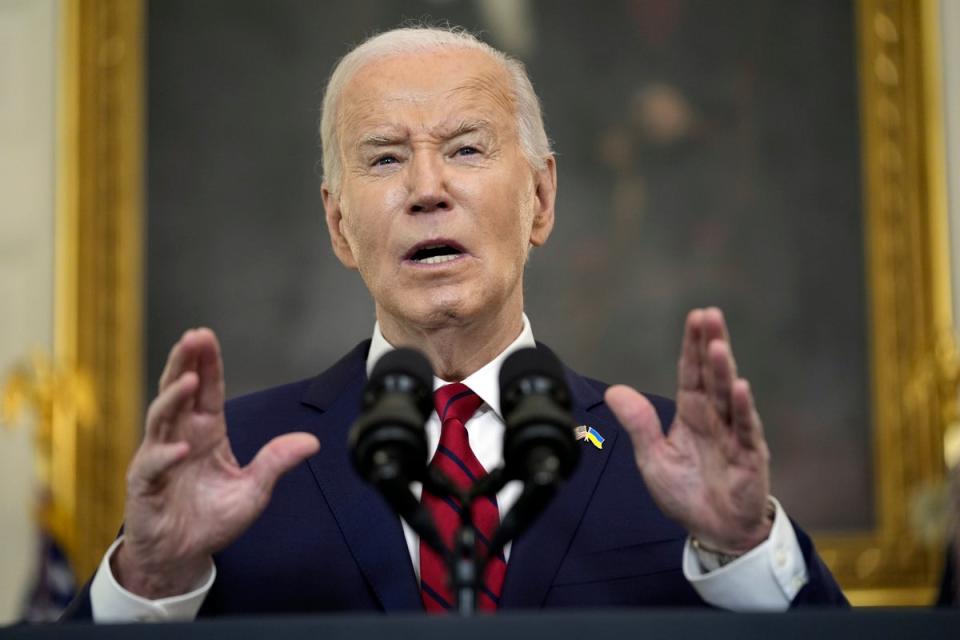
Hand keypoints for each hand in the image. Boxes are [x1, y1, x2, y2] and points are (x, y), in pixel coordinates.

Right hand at [113, 328, 319, 597]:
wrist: (182, 555)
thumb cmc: (212, 519)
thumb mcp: (254, 489)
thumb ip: (277, 462)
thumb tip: (311, 442)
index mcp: (206, 432)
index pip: (208, 390)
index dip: (208, 363)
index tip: (207, 335)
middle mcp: (180, 436)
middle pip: (179, 392)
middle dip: (185, 363)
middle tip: (193, 337)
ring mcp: (159, 457)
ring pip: (161, 418)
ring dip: (174, 398)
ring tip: (190, 381)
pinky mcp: (144, 484)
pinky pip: (153, 465)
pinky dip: (165, 455)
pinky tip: (181, 448)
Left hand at [605, 307, 770, 553]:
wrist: (714, 531)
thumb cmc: (687, 492)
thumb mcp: (653, 457)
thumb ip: (639, 424)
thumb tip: (615, 391)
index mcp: (692, 414)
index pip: (691, 373)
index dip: (693, 346)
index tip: (696, 316)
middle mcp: (715, 418)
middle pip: (712, 375)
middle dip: (711, 344)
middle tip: (710, 315)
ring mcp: (734, 435)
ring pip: (729, 396)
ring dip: (724, 370)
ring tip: (718, 345)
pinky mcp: (749, 457)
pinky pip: (746, 429)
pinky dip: (743, 408)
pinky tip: (739, 387)